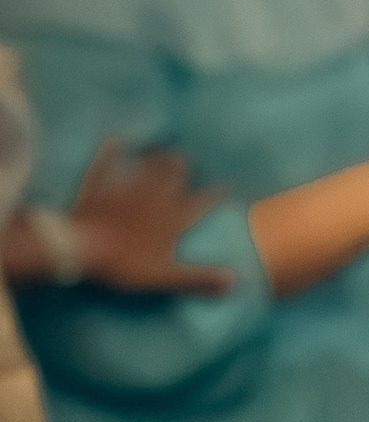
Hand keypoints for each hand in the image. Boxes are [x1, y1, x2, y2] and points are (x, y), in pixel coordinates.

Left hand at [69, 141, 230, 292]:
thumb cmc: (124, 263)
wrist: (81, 248)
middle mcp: (152, 197)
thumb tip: (234, 281)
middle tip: (188, 159)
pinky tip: (115, 140)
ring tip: (165, 149)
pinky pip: (107, 163)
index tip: (226, 185)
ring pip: (146, 166)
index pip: (199, 203)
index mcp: (170, 219)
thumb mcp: (164, 276)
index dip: (214, 195)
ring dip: (157, 157)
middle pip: (173, 174)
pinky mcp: (100, 186)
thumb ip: (198, 278)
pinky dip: (112, 152)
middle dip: (183, 166)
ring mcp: (125, 188)